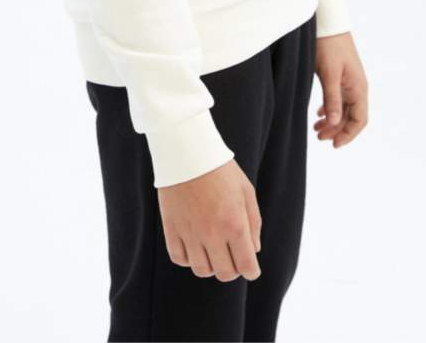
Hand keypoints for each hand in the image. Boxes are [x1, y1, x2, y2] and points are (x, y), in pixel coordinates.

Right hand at [157, 158, 261, 281]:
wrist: (187, 151)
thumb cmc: (221, 169)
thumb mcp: (246, 191)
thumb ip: (253, 223)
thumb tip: (253, 250)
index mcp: (234, 224)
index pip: (246, 267)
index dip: (251, 270)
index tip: (250, 266)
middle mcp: (212, 234)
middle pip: (224, 274)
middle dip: (232, 268)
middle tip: (231, 254)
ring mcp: (190, 233)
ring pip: (201, 270)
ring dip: (210, 265)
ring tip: (212, 249)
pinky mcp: (171, 228)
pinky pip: (179, 259)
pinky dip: (188, 258)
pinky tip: (194, 245)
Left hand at [314, 31, 367, 147]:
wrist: (328, 22)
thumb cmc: (328, 45)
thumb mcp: (329, 73)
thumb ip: (332, 98)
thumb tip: (335, 123)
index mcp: (358, 88)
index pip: (360, 120)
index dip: (348, 134)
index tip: (334, 145)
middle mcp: (356, 86)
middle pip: (351, 116)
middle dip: (336, 130)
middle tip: (318, 136)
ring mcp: (349, 81)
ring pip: (344, 108)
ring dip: (332, 120)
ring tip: (316, 128)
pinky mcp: (340, 75)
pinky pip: (339, 98)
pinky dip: (330, 108)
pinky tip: (320, 113)